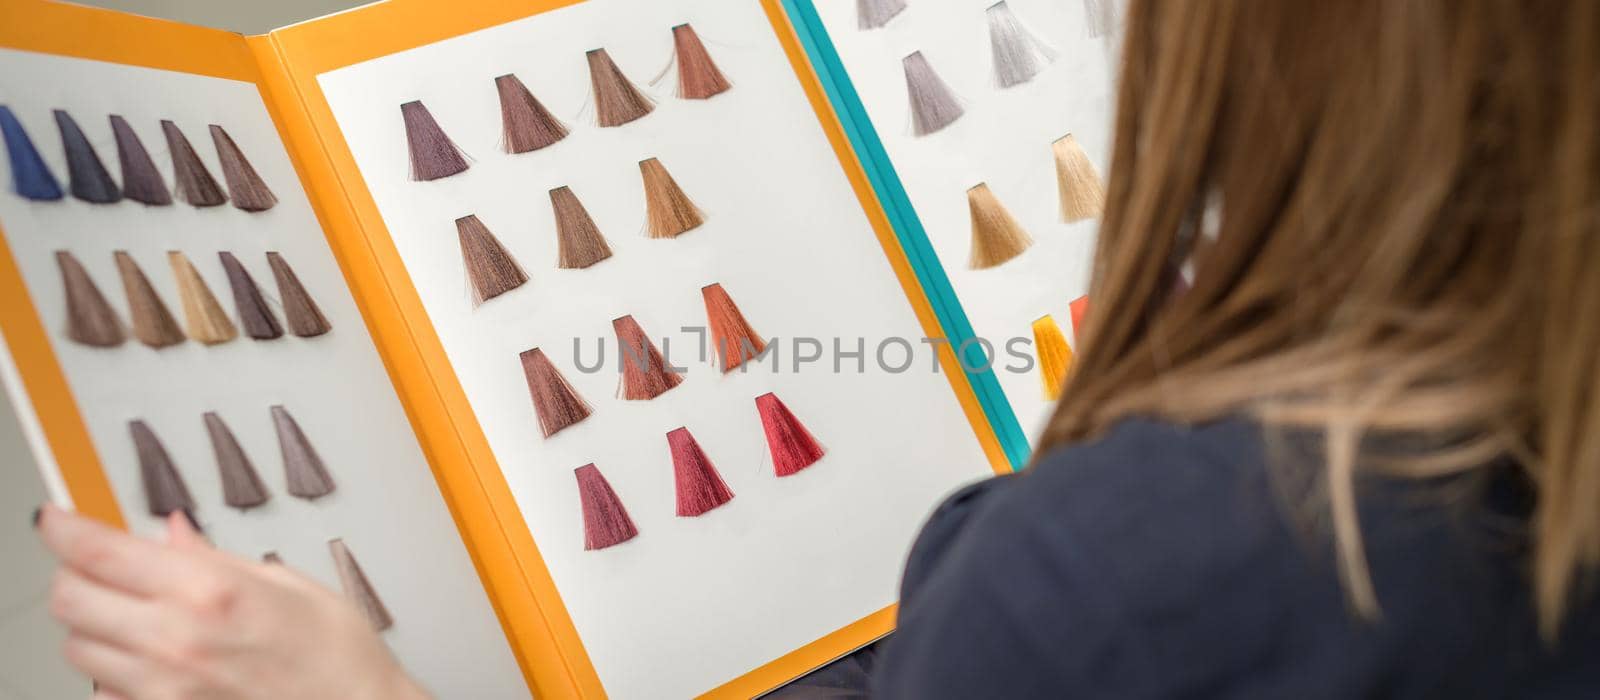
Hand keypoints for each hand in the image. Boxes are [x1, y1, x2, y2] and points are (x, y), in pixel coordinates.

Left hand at [36, 504, 429, 699]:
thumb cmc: (338, 655)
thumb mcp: (284, 583)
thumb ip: (212, 559)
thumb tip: (169, 535)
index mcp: (208, 591)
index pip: (97, 550)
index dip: (63, 527)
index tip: (56, 519)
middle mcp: (175, 640)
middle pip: (69, 598)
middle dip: (75, 574)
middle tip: (97, 566)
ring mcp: (164, 687)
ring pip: (77, 647)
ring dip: (93, 624)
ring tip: (133, 615)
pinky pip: (103, 692)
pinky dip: (112, 672)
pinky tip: (150, 659)